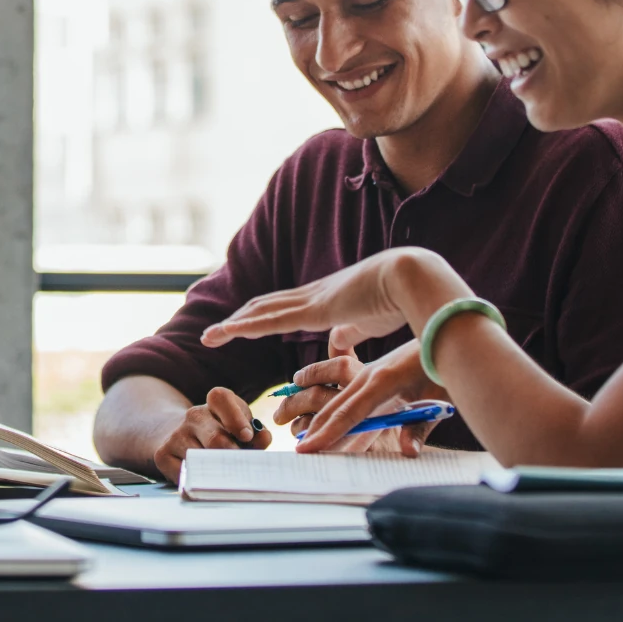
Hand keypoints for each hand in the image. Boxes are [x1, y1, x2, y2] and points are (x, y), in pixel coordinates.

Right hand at [153, 387, 267, 484]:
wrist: (176, 435)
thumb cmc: (219, 433)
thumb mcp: (238, 426)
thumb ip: (255, 432)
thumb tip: (264, 438)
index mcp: (214, 403)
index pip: (221, 399)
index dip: (236, 418)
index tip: (247, 436)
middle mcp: (193, 415)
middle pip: (215, 438)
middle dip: (232, 456)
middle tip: (241, 468)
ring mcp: (176, 435)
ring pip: (201, 460)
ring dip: (217, 472)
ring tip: (226, 477)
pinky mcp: (163, 455)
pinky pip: (185, 475)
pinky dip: (199, 481)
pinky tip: (206, 480)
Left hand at [201, 247, 467, 351]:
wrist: (413, 278)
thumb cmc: (400, 300)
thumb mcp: (369, 322)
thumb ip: (351, 332)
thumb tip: (336, 343)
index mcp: (327, 299)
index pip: (286, 307)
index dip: (262, 317)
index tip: (242, 327)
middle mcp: (313, 295)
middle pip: (266, 306)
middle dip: (240, 319)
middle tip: (215, 333)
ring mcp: (311, 300)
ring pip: (261, 312)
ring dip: (233, 324)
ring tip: (209, 336)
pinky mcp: (314, 310)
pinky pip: (271, 320)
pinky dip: (246, 326)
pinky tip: (227, 332)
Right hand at [281, 339, 442, 456]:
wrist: (448, 332)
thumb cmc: (445, 368)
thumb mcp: (438, 399)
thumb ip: (420, 428)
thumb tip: (408, 453)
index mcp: (384, 381)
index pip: (349, 413)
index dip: (327, 433)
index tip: (306, 449)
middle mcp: (370, 374)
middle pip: (335, 405)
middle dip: (314, 428)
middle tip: (295, 449)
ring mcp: (370, 370)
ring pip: (337, 395)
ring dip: (315, 412)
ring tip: (291, 425)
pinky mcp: (374, 370)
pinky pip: (346, 388)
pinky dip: (329, 400)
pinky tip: (318, 406)